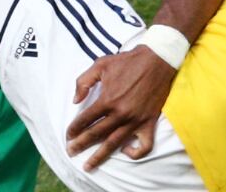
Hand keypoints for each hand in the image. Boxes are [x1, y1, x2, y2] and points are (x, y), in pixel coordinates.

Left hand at [65, 46, 176, 170]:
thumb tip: (75, 100)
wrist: (156, 60)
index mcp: (107, 99)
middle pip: (96, 134)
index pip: (85, 119)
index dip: (74, 129)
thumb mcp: (100, 64)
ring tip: (89, 165)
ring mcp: (135, 120)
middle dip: (81, 144)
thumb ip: (84, 82)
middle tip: (71, 152)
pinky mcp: (149, 123)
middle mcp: (120, 113)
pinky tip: (125, 151)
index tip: (68, 135)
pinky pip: (143, 145)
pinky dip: (135, 152)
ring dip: (100, 156)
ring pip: (114, 143)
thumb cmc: (127, 61)